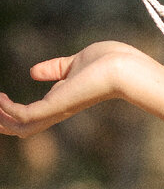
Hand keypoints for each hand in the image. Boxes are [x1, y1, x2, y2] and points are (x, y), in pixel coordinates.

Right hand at [0, 41, 146, 137]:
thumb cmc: (112, 62)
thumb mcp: (76, 62)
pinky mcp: (57, 105)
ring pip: (20, 126)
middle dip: (1, 121)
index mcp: (64, 100)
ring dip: (0, 118)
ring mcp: (58, 109)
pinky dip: (7, 109)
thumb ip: (56, 68)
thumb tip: (32, 72)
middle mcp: (59, 109)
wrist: (127, 68)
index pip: (34, 115)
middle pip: (24, 127)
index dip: (12, 110)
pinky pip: (23, 115)